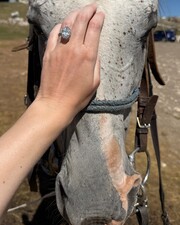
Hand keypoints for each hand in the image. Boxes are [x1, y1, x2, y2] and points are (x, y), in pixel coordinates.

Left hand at [36, 4, 104, 118]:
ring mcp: (59, 49)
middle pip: (81, 20)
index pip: (94, 28)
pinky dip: (60, 25)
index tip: (101, 14)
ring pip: (67, 23)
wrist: (56, 103)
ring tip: (80, 12)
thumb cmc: (78, 96)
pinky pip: (54, 33)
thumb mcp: (95, 82)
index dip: (99, 17)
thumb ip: (96, 63)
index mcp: (88, 55)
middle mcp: (74, 48)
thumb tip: (94, 51)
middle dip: (88, 10)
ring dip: (75, 14)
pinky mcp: (49, 52)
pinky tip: (64, 25)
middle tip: (93, 7)